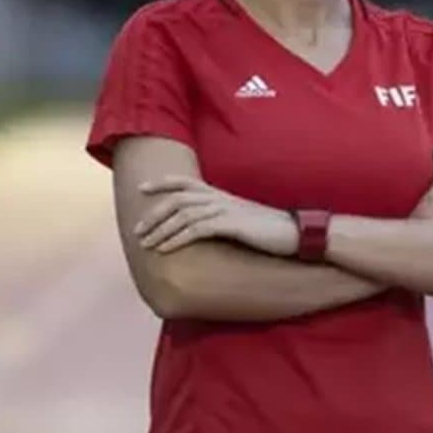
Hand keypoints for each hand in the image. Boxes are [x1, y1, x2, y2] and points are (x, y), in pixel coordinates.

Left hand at [135, 175, 297, 256]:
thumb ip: (221, 219)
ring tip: (145, 244)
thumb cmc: (270, 230)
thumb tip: (204, 228)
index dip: (162, 183)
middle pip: (178, 198)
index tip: (141, 189)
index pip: (186, 182)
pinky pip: (198, 229)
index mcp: (221, 195)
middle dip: (154, 213)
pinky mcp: (232, 225)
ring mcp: (226, 210)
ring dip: (160, 229)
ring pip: (183, 214)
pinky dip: (177, 239)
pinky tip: (166, 250)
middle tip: (137, 229)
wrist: (295, 233)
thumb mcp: (242, 220)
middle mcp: (221, 199)